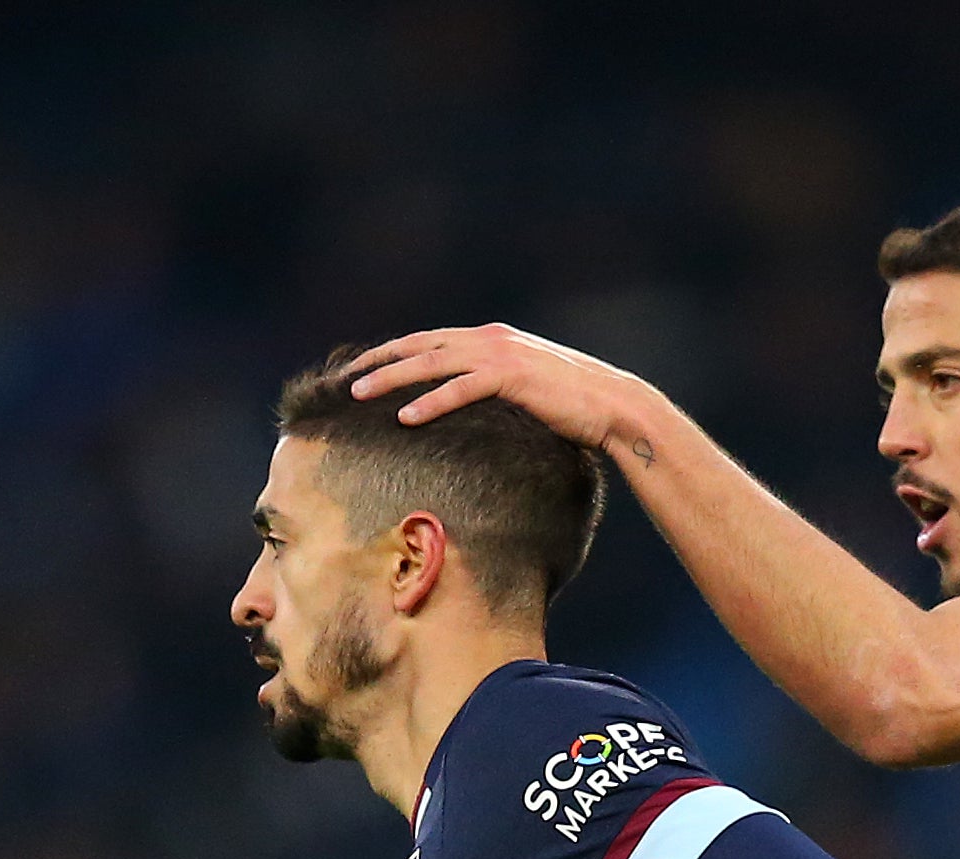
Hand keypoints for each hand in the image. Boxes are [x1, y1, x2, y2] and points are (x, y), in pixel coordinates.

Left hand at [345, 324, 655, 456]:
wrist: (614, 407)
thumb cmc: (572, 407)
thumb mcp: (525, 389)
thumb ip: (494, 387)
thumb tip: (468, 408)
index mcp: (491, 339)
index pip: (429, 341)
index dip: (393, 353)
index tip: (362, 368)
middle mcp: (490, 339)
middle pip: (420, 346)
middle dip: (380, 360)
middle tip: (345, 379)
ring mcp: (501, 355)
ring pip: (432, 363)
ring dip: (393, 378)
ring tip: (360, 394)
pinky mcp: (512, 378)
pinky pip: (461, 389)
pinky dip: (431, 401)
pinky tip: (406, 418)